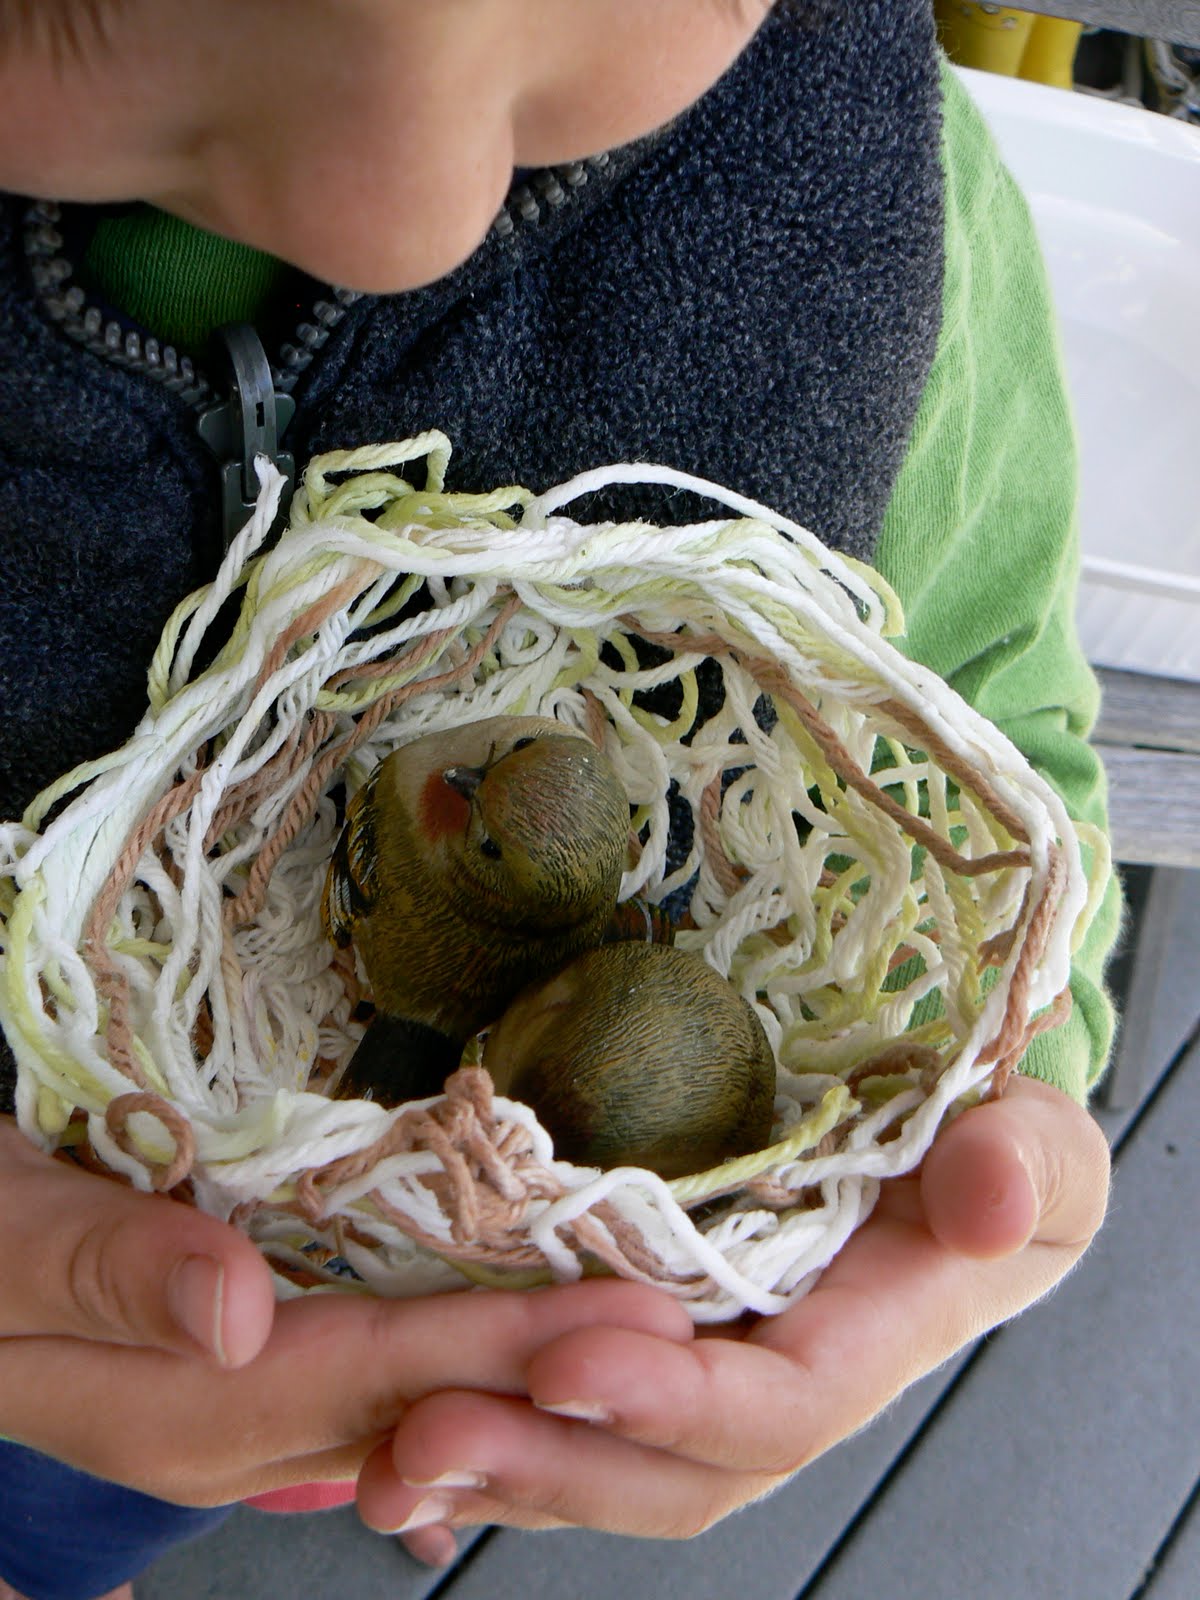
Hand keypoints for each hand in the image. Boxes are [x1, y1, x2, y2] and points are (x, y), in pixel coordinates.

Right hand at [0, 1117, 692, 1506]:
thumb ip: (105, 1271)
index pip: (374, 1373)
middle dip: (559, 1367)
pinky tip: (519, 1314)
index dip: (510, 1349)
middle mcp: (221, 1428)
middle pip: (415, 1397)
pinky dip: (456, 1344)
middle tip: (696, 1318)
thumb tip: (237, 1311)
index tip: (641, 1320)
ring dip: (523, 1362)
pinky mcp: (233, 1366)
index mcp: (173, 1406)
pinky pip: (370, 1367)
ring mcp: (229, 1404)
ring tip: (649, 1319)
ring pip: (404, 1392)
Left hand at [356, 1076, 1109, 1560]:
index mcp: (877, 1338)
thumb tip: (990, 1201)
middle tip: (422, 1437)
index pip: (780, 1401)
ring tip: (386, 1461)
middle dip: (554, 1464)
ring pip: (613, 1459)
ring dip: (504, 1468)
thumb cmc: (996, 1138)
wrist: (956, 1149)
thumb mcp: (1034, 1139)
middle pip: (673, 1466)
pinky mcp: (668, 1349)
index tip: (564, 1361)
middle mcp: (788, 1383)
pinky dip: (505, 1432)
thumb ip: (1027, 1163)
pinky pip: (584, 1417)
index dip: (676, 1399)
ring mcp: (721, 1375)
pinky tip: (405, 1432)